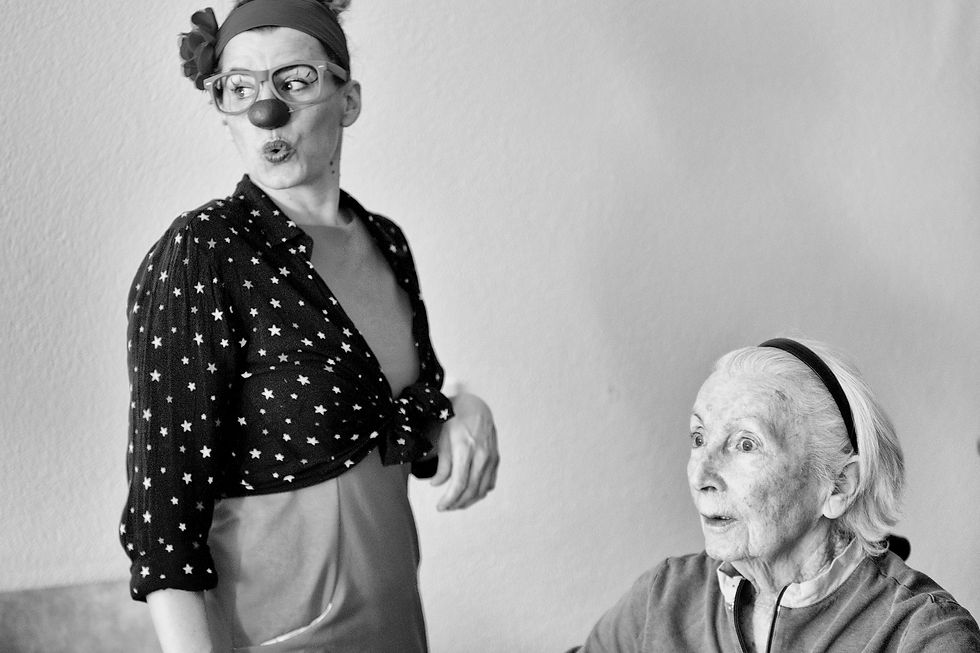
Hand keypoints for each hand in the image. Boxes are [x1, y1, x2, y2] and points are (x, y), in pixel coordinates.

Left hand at [430, 392, 498, 509]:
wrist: (476, 407)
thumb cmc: (455, 421)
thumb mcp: (443, 440)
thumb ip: (442, 464)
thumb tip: (436, 485)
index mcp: (465, 448)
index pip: (459, 483)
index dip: (449, 499)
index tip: (440, 507)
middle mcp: (481, 454)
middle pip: (471, 490)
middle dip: (457, 503)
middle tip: (444, 507)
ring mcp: (491, 458)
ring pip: (482, 490)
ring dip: (468, 501)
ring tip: (454, 504)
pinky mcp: (496, 459)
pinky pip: (489, 483)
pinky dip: (479, 492)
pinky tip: (468, 493)